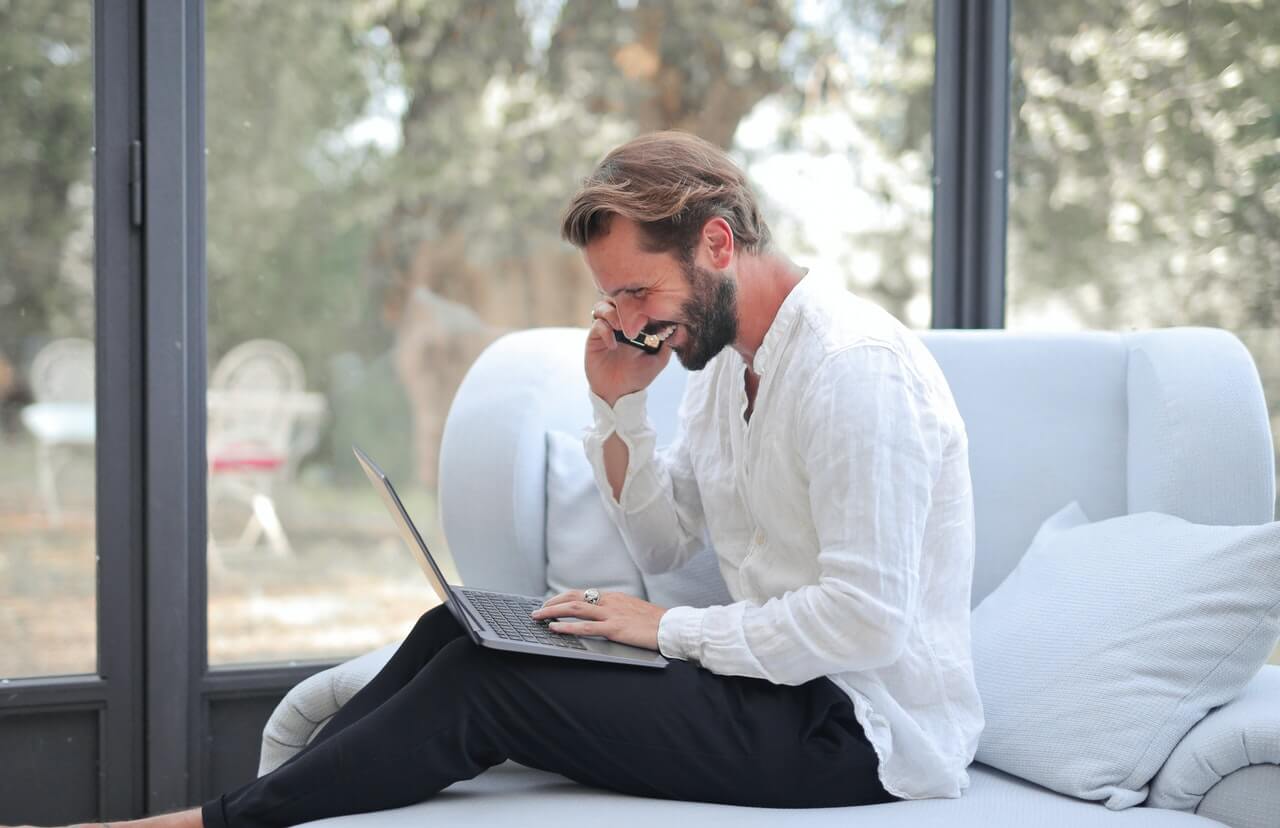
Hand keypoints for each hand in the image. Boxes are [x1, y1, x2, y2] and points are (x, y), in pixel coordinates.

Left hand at [530, 589, 666, 651]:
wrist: (672, 626)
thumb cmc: (655, 621)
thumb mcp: (633, 610)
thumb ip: (617, 610)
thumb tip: (602, 614)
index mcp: (614, 597)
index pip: (582, 593)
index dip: (563, 597)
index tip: (550, 603)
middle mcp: (610, 601)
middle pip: (574, 597)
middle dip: (552, 602)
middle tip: (538, 610)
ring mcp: (612, 614)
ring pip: (575, 608)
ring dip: (553, 612)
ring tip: (539, 617)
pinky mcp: (615, 629)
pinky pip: (586, 627)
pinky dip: (567, 627)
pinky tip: (555, 628)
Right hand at [586, 301, 671, 406]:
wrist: (620, 393)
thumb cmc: (639, 376)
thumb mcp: (659, 360)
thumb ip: (667, 343)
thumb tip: (678, 326)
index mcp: (634, 323)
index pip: (633, 301)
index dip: (638, 298)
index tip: (646, 306)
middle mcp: (619, 322)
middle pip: (616, 298)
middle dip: (622, 302)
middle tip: (631, 314)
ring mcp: (606, 329)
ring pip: (602, 306)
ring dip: (611, 313)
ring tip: (620, 327)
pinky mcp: (594, 338)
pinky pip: (597, 325)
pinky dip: (605, 331)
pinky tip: (614, 345)